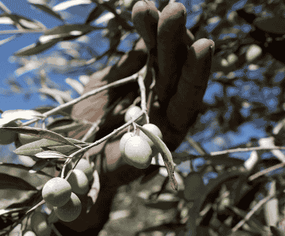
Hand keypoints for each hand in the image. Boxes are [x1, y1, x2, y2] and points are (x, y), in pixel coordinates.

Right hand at [59, 1, 213, 232]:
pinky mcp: (136, 72)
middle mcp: (168, 102)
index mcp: (170, 127)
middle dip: (176, 40)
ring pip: (162, 52)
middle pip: (177, 68)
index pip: (189, 97)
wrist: (81, 157)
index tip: (203, 47)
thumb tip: (141, 154)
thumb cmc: (100, 171)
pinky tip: (141, 8)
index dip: (196, 73)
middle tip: (175, 10)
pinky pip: (143, 47)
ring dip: (158, 28)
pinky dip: (143, 29)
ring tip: (148, 5)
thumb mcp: (112, 168)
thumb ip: (128, 158)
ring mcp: (153, 83)